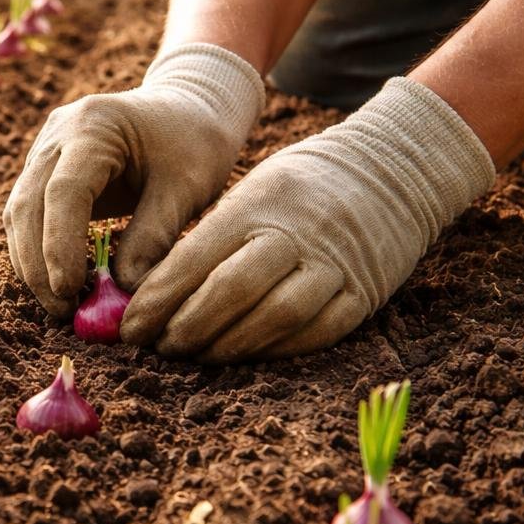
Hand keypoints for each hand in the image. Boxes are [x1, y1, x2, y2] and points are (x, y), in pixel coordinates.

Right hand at [4, 43, 265, 316]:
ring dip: (31, 263)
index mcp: (95, 126)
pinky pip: (28, 215)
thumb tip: (124, 291)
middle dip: (38, 264)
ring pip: (18, 213)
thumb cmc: (193, 143)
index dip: (60, 244)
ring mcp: (45, 150)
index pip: (64, 191)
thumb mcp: (187, 188)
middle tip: (63, 312)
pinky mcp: (44, 170)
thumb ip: (155, 236)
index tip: (70, 290)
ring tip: (62, 306)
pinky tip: (60, 283)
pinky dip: (37, 251)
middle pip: (27, 204)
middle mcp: (58, 134)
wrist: (187, 108)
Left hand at [121, 78, 495, 360]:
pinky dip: (276, 350)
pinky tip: (246, 357)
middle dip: (187, 327)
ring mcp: (335, 264)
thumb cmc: (301, 186)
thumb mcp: (252, 191)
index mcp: (259, 202)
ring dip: (228, 345)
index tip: (129, 327)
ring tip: (195, 356)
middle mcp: (297, 232)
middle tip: (156, 349)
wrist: (394, 167)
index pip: (197, 257)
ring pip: (276, 316)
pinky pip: (317, 332)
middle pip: (233, 290)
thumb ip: (210, 237)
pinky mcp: (365, 293)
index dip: (158, 298)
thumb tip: (152, 292)